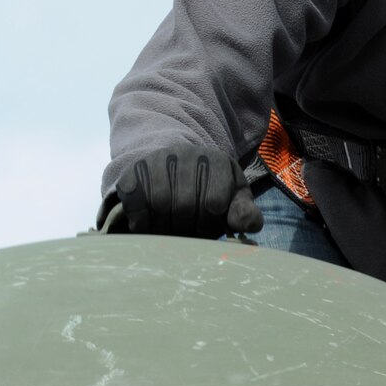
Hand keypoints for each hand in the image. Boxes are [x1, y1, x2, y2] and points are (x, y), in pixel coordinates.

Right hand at [113, 144, 264, 236]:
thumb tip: (250, 226)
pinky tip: (148, 224)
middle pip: (184, 206)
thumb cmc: (210, 189)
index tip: (206, 229)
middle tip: (185, 232)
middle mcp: (187, 154)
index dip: (209, 225)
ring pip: (159, 204)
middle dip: (186, 228)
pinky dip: (141, 220)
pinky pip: (135, 200)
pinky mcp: (135, 169)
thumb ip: (244, 213)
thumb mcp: (233, 198)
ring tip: (169, 230)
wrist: (176, 167)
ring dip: (163, 227)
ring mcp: (158, 159)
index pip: (213, 203)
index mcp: (217, 161)